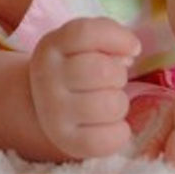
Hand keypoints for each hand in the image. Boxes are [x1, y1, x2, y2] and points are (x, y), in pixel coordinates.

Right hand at [29, 17, 140, 157]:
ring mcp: (53, 111)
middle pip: (104, 70)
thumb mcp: (80, 43)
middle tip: (109, 81)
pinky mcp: (66, 140)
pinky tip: (108, 125)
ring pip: (111, 105)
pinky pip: (109, 138)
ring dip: (119, 103)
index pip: (85, 33)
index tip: (133, 49)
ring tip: (106, 103)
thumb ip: (106, 34)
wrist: (41, 106)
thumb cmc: (74, 67)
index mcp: (50, 47)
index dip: (117, 38)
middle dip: (118, 75)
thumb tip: (129, 51)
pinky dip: (119, 132)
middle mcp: (46, 77)